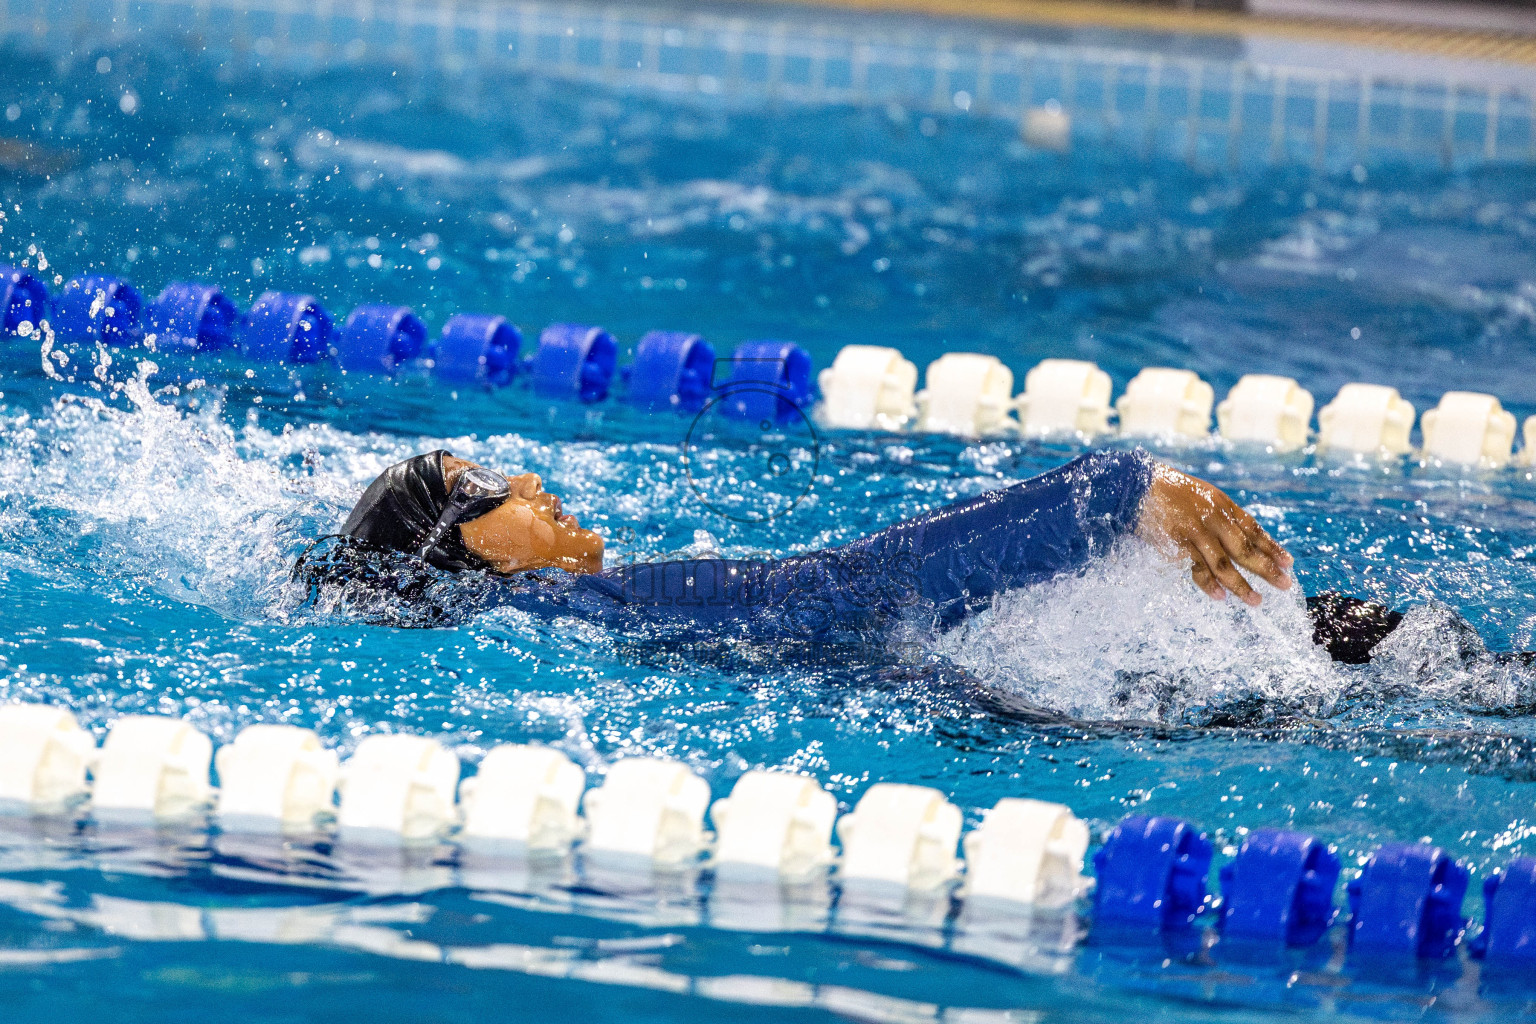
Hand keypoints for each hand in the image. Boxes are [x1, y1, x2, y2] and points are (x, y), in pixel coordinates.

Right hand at [1135, 462, 1292, 605]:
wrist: (1135, 485)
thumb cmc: (1165, 491)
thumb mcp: (1200, 496)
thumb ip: (1217, 514)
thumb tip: (1237, 537)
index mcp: (1222, 504)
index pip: (1253, 529)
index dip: (1271, 547)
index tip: (1288, 563)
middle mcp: (1214, 517)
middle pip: (1245, 548)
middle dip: (1267, 568)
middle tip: (1285, 585)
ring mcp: (1196, 531)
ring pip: (1225, 563)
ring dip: (1241, 585)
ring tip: (1256, 601)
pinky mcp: (1178, 542)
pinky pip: (1198, 567)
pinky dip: (1209, 583)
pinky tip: (1220, 597)